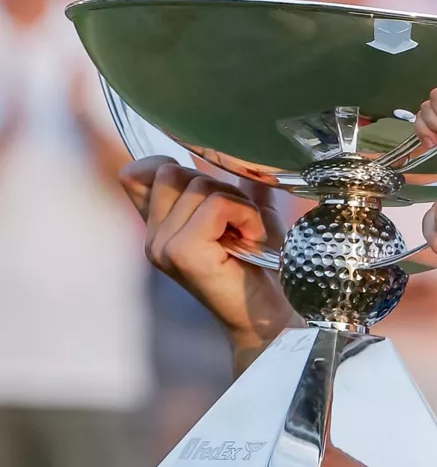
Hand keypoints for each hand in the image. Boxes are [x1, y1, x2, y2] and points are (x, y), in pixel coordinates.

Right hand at [120, 157, 297, 354]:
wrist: (270, 314)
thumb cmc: (261, 266)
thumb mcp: (246, 216)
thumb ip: (235, 186)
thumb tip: (244, 152)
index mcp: (159, 226)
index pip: (136, 174)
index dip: (170, 166)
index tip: (210, 193)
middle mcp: (153, 236)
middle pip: (172, 171)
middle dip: (216, 187)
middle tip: (238, 222)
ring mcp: (162, 245)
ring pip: (197, 185)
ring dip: (237, 204)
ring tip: (247, 234)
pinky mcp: (182, 252)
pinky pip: (215, 204)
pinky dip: (244, 215)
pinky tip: (251, 239)